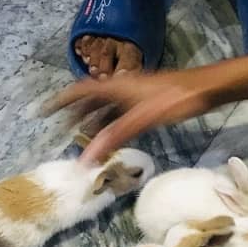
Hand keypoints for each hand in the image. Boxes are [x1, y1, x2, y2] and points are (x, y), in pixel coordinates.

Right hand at [44, 44, 247, 163]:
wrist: (205, 88)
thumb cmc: (173, 99)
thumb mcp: (141, 120)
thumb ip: (113, 138)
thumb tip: (85, 159)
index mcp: (115, 87)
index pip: (78, 91)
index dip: (60, 101)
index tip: (43, 111)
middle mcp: (121, 87)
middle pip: (90, 98)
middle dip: (75, 113)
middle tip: (63, 129)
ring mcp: (134, 92)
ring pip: (106, 105)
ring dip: (94, 119)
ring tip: (84, 136)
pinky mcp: (147, 100)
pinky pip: (120, 110)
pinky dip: (111, 122)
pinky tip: (115, 134)